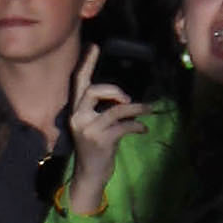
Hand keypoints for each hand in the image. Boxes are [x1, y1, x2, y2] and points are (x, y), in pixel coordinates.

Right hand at [64, 45, 150, 218]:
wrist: (90, 176)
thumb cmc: (96, 149)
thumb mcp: (95, 126)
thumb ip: (103, 111)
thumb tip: (125, 98)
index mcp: (75, 112)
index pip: (78, 83)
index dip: (86, 64)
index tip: (94, 46)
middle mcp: (78, 118)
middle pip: (93, 91)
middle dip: (114, 90)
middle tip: (127, 99)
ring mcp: (88, 130)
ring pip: (115, 109)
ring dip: (135, 108)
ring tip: (147, 110)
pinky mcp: (101, 141)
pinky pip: (124, 126)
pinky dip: (137, 126)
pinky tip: (143, 129)